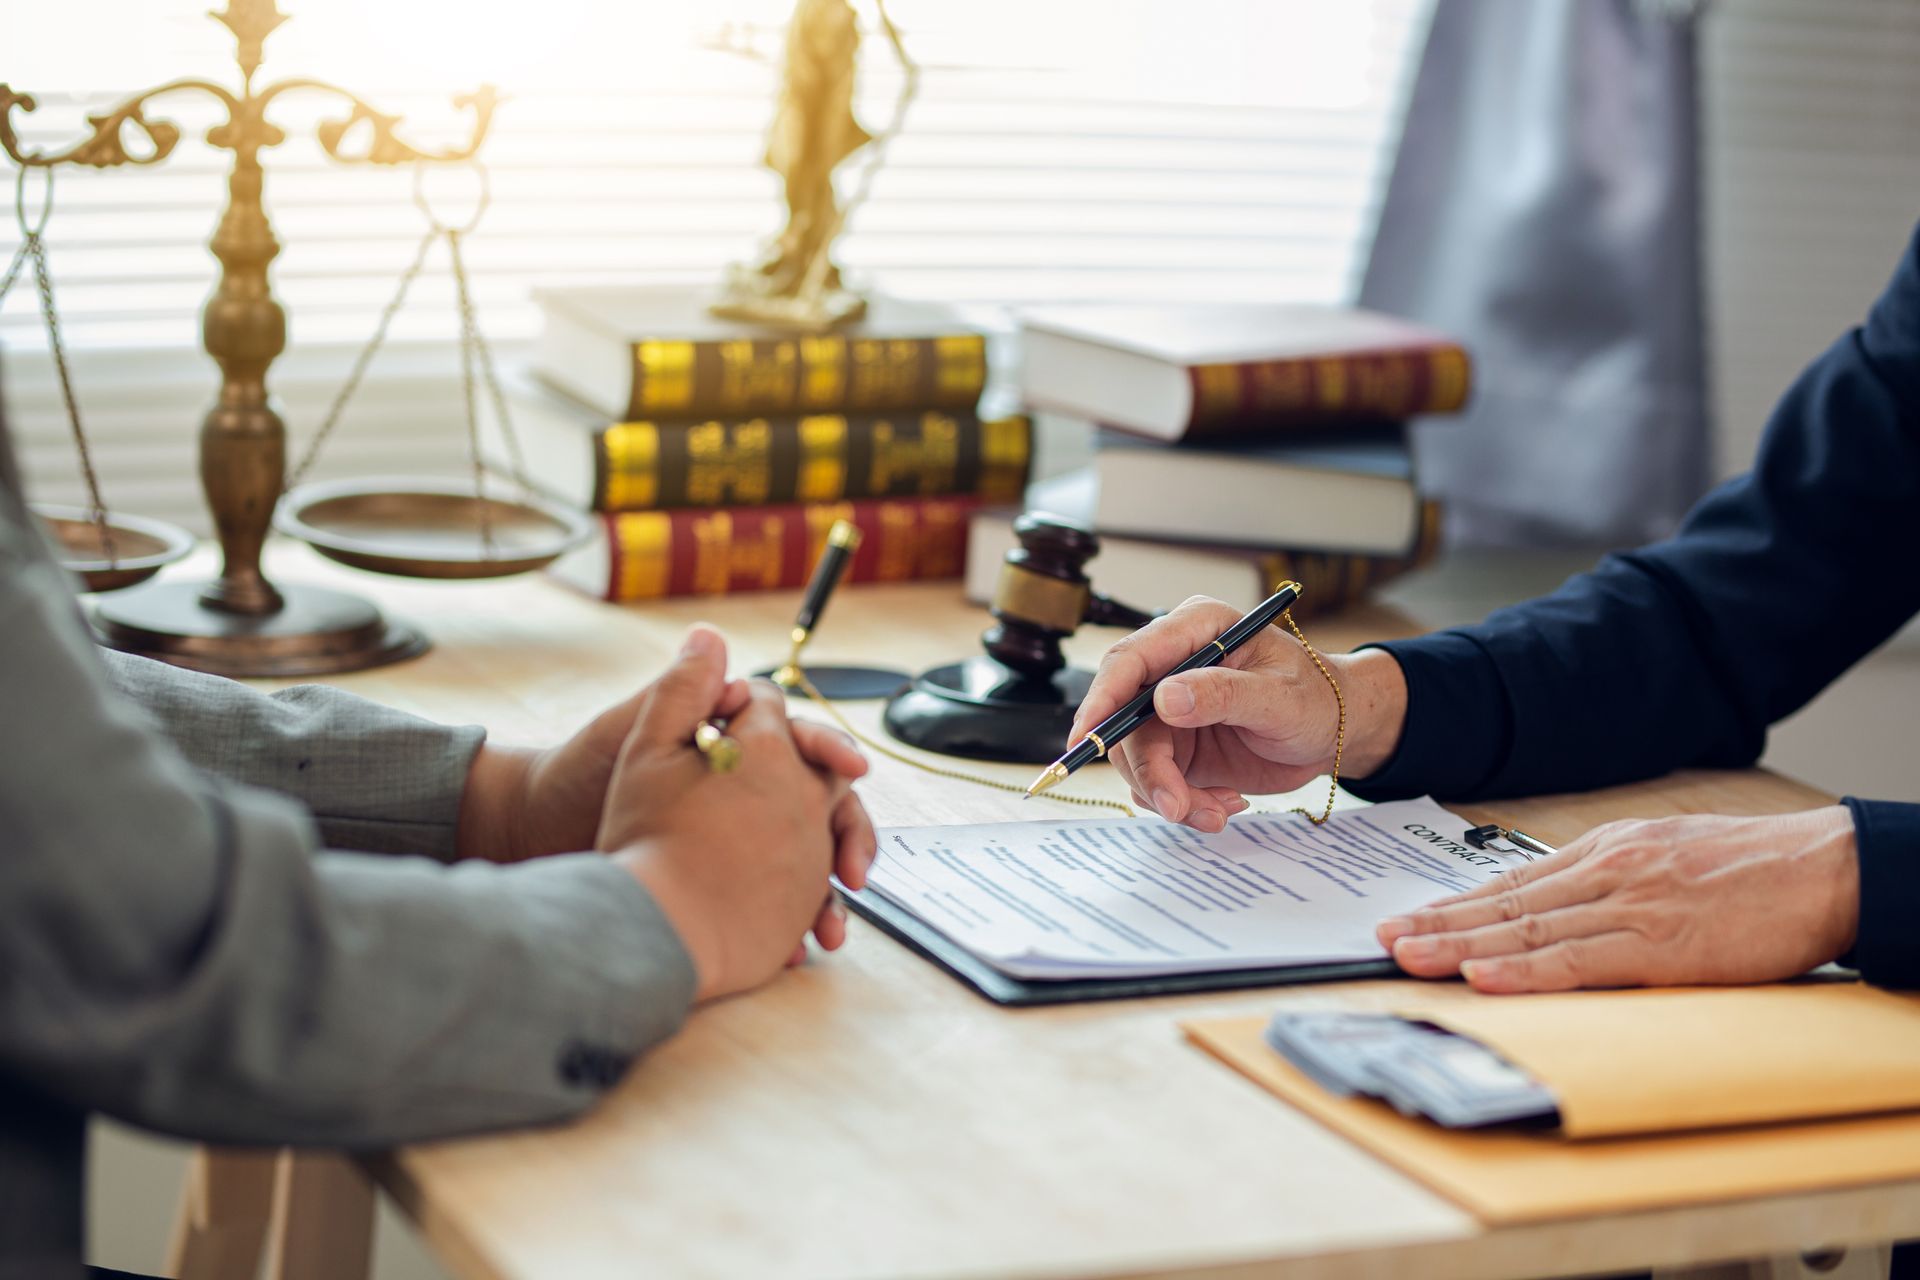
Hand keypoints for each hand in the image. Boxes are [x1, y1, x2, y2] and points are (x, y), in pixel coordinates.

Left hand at [597, 628, 863, 1001]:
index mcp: (731, 746)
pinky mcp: (726, 885)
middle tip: (852, 868)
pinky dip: (794, 927)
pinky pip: (777, 907)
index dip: (830, 754)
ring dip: (827, 895)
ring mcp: (739, 840)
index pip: (801, 745)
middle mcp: (743, 790)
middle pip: (821, 809)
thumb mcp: (630, 730)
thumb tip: (710, 640)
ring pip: (807, 864)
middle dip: (845, 837)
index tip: (850, 769)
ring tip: (828, 924)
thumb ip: (677, 692)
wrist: (541, 831)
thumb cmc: (579, 772)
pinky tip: (799, 946)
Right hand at [1070, 595, 1408, 830]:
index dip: (1102, 699)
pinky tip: (1223, 803)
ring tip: (1218, 811)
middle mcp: (1172, 668)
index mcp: (1196, 630)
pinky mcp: (1174, 747)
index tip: (1087, 739)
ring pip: (1137, 759)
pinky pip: (1156, 783)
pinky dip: (1184, 804)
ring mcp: (1169, 711)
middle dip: (1149, 770)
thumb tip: (1165, 700)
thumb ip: (1223, 694)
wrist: (1333, 732)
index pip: (1130, 660)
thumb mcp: (1280, 696)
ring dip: (1171, 795)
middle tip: (1179, 806)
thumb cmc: (1316, 698)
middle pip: (1125, 720)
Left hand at [1375, 808, 1860, 992]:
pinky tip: (1481, 976)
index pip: (1513, 883)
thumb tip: (1559, 906)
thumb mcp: (1666, 857)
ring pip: (1527, 931)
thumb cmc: (1753, 869)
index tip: (1409, 919)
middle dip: (1438, 925)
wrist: (1825, 868)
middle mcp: (1606, 872)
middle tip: (1383, 941)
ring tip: (1407, 957)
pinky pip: (1577, 960)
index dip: (1455, 904)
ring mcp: (1629, 907)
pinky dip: (1523, 971)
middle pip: (1505, 904)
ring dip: (1460, 948)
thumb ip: (1611, 879)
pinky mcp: (1660, 945)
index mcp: (1607, 851)